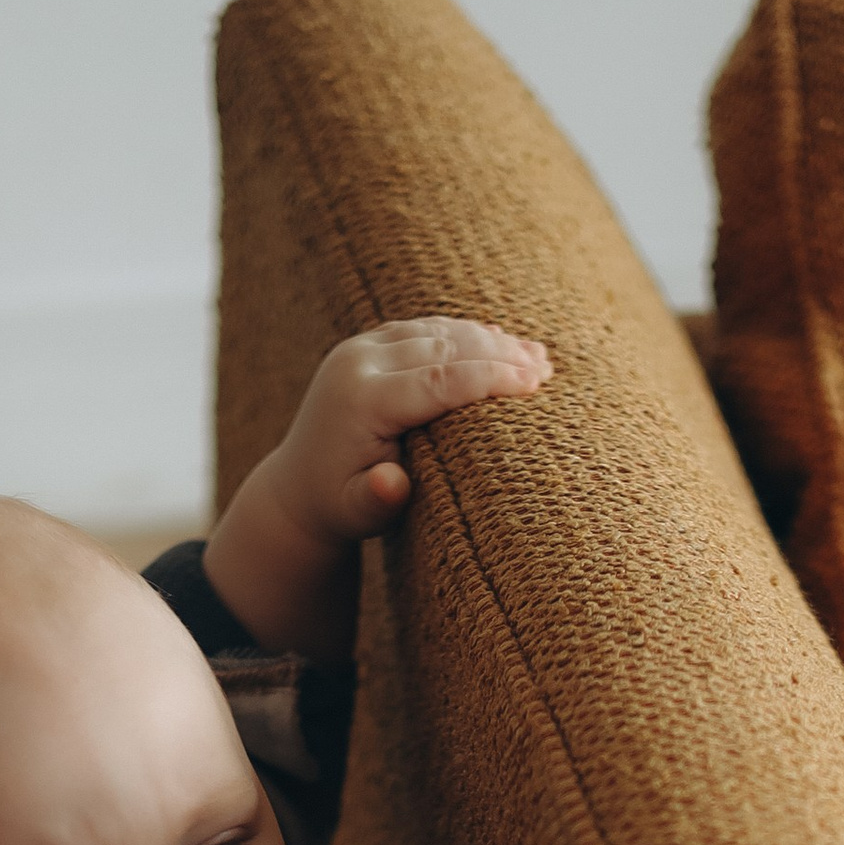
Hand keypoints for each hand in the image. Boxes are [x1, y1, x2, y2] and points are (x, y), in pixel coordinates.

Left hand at [263, 320, 551, 543]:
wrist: (298, 487)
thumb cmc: (339, 508)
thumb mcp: (357, 515)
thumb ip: (376, 499)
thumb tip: (391, 485)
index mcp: (359, 400)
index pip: (437, 380)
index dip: (489, 378)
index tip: (534, 383)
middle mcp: (357, 362)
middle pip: (442, 346)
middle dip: (499, 354)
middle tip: (545, 366)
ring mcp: (361, 347)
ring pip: (436, 330)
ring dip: (488, 339)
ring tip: (535, 354)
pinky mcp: (368, 344)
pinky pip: (424, 329)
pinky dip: (464, 334)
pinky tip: (500, 340)